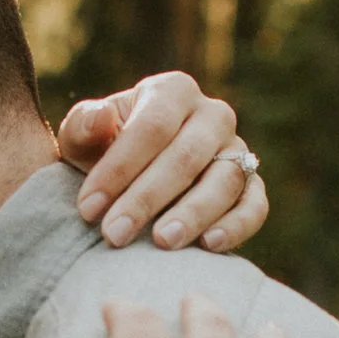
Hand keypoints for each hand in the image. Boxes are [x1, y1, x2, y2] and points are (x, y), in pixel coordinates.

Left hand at [56, 73, 268, 253]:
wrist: (133, 180)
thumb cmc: (103, 154)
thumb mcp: (83, 139)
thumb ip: (83, 128)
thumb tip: (100, 116)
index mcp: (173, 91)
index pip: (151, 127)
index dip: (118, 168)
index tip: (88, 208)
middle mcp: (213, 114)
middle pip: (186, 155)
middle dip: (147, 198)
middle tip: (115, 234)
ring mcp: (238, 150)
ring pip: (224, 180)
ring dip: (193, 214)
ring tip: (162, 242)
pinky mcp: (252, 185)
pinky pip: (255, 205)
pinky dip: (237, 225)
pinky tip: (209, 245)